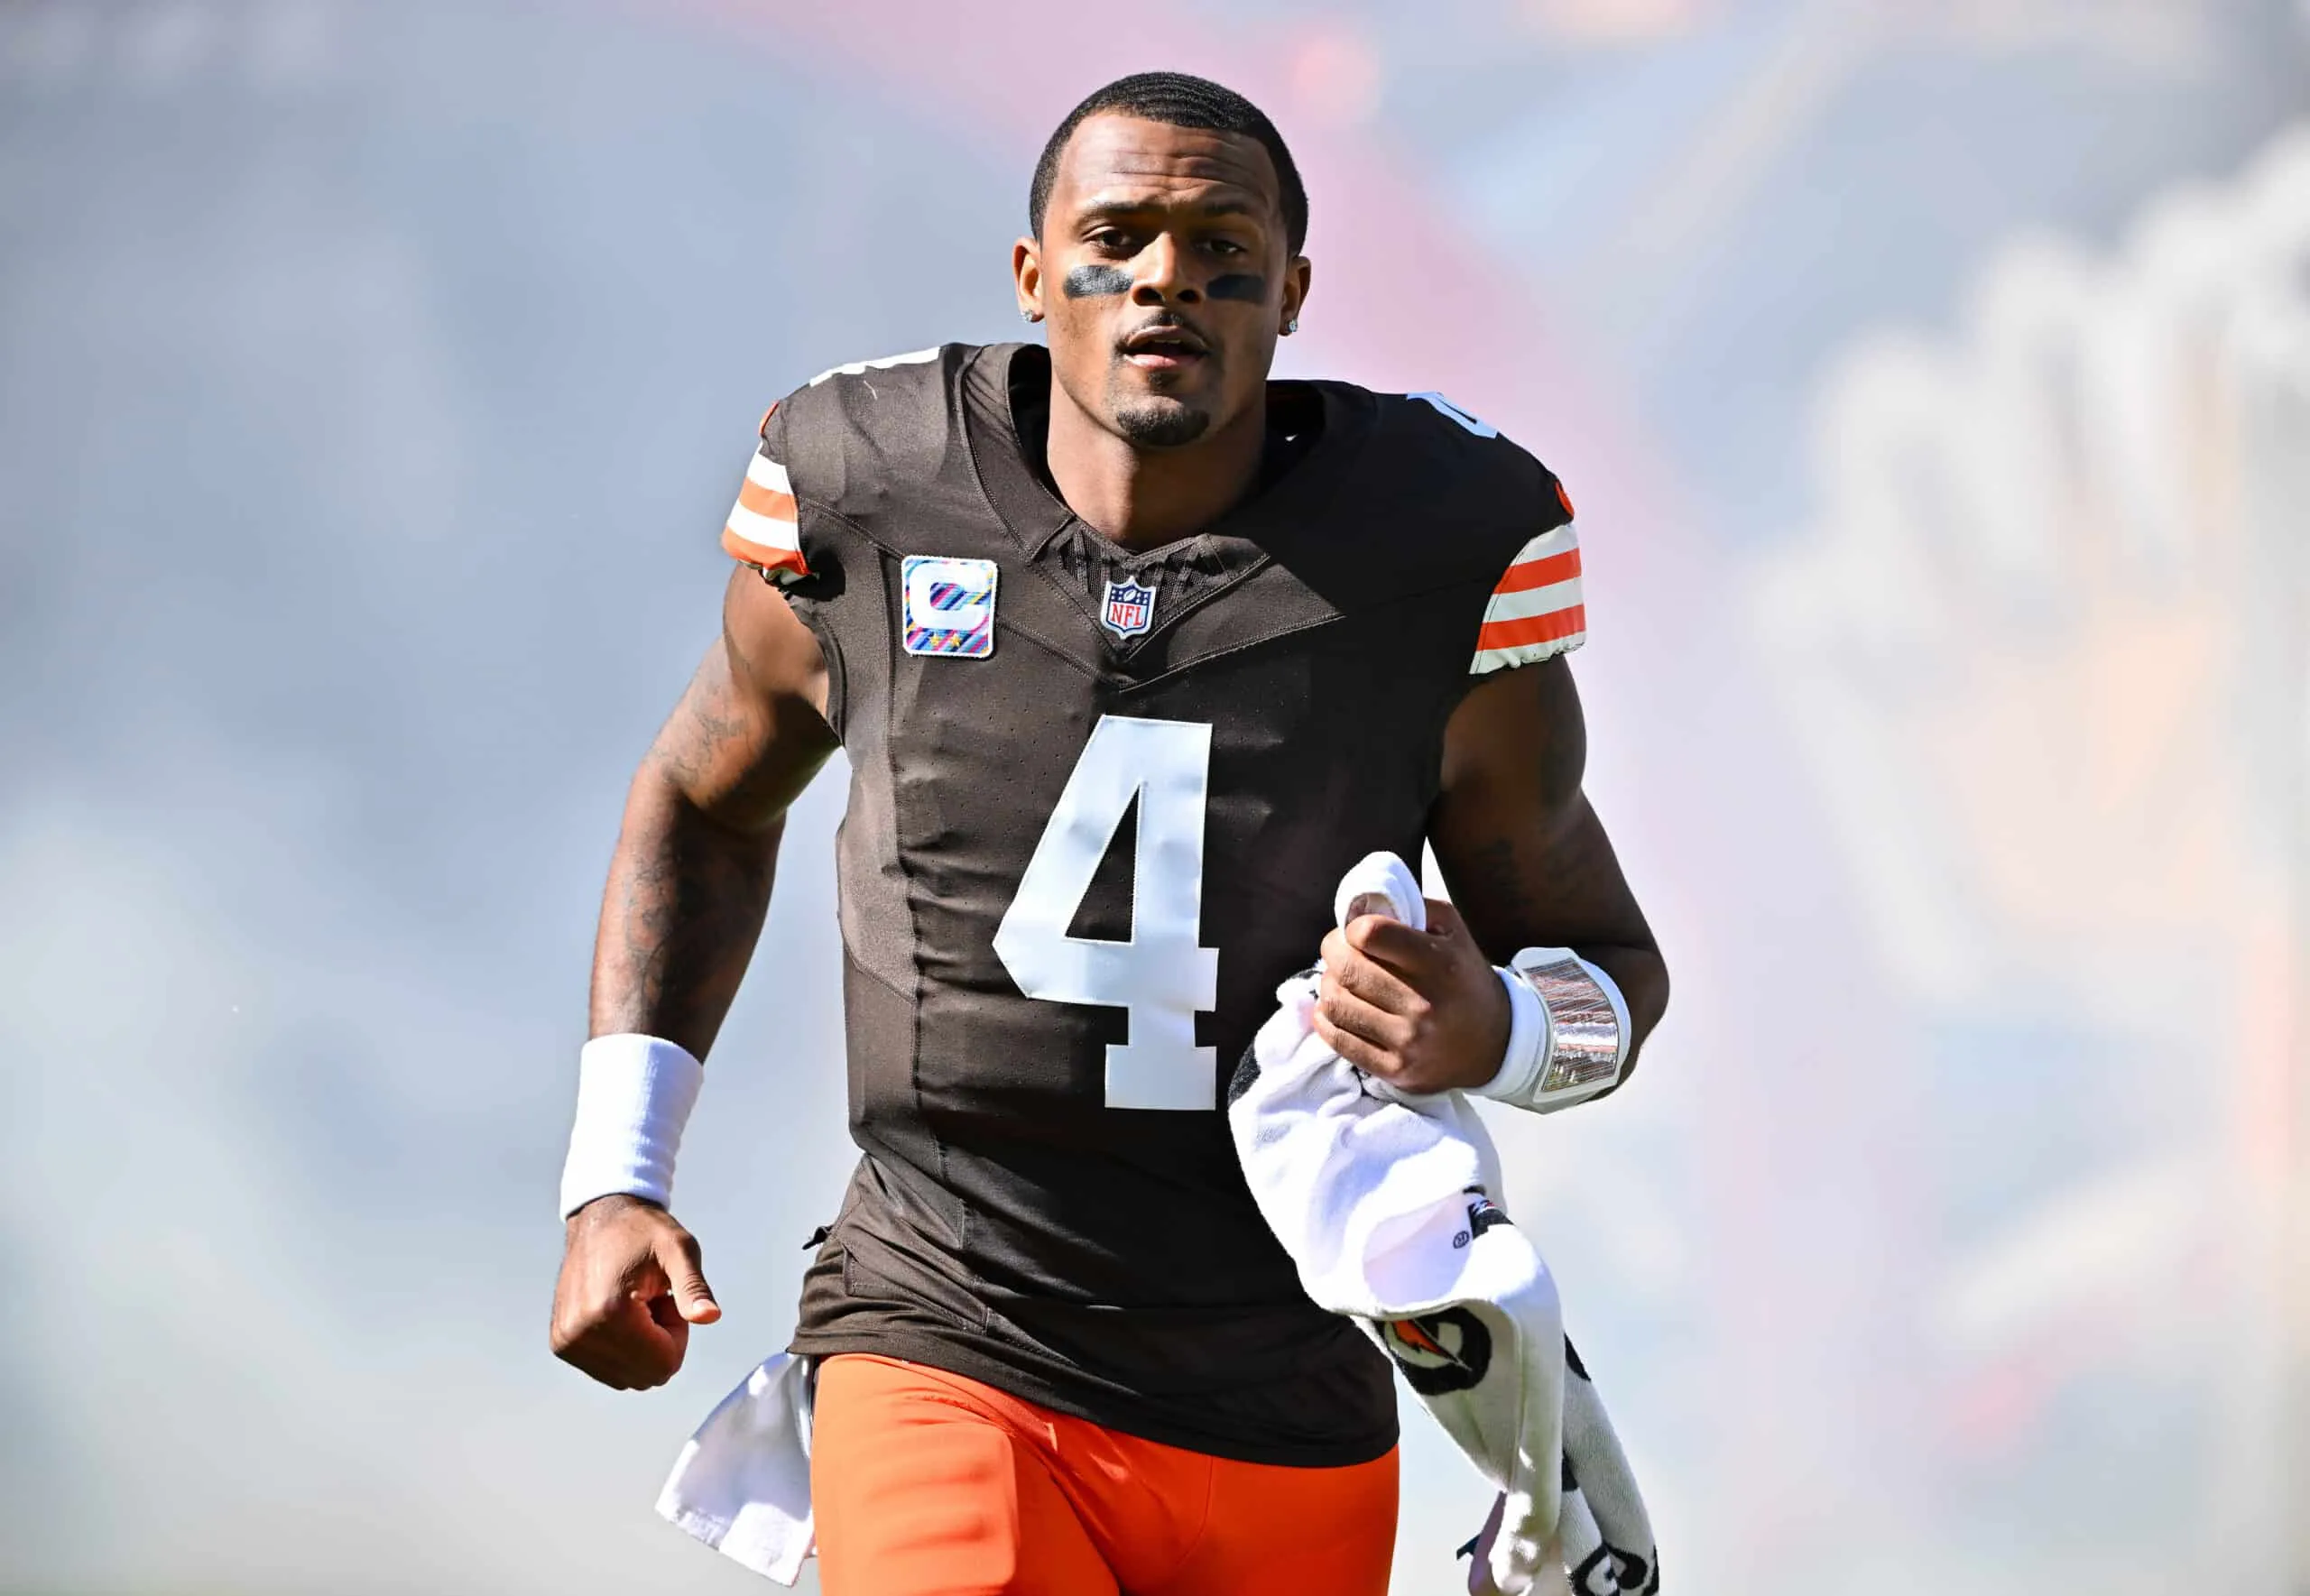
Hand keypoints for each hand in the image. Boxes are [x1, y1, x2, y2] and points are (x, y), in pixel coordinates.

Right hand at [549, 1194, 720, 1388]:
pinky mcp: (562, 1345)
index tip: (668, 1299)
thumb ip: (694, 1288)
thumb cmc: (641, 1230)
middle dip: (660, 1343)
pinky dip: (622, 1349)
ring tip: (635, 1305)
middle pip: (647, 1376)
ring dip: (641, 1347)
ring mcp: (567, 1343)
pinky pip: (609, 1370)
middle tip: (652, 1301)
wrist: (598, 1218)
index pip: (664, 1364)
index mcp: (609, 1312)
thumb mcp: (679, 1249)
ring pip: (628, 1377)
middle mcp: (580, 1334)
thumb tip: (709, 1317)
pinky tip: (619, 1313)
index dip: (677, 1333)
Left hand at [1315, 898, 1510, 1093]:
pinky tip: (1338, 1008)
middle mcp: (1424, 1004)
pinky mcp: (1395, 1070)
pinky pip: (1338, 1039)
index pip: (1370, 934)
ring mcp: (1408, 1041)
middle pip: (1347, 968)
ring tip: (1341, 980)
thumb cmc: (1463, 977)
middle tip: (1338, 950)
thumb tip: (1359, 905)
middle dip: (1333, 951)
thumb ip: (1412, 908)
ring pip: (1336, 1003)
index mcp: (1439, 963)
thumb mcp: (1453, 931)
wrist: (1495, 1043)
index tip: (1356, 931)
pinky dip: (1326, 1018)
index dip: (1353, 927)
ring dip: (1329, 984)